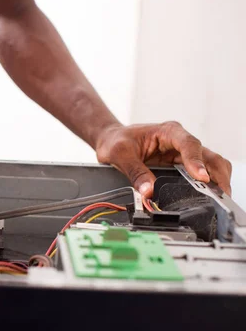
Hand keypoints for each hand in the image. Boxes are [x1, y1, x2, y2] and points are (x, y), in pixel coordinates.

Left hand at [95, 121, 231, 197]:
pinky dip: (208, 185)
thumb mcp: (120, 154)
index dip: (197, 161)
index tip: (201, 177)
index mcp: (168, 131)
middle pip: (208, 155)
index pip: (189, 144)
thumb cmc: (116, 141)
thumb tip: (149, 191)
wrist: (111, 141)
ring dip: (217, 181)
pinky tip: (209, 197)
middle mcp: (180, 141)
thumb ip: (134, 172)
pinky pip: (200, 175)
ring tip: (219, 199)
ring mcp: (182, 154)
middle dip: (216, 174)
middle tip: (219, 194)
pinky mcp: (180, 166)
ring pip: (210, 165)